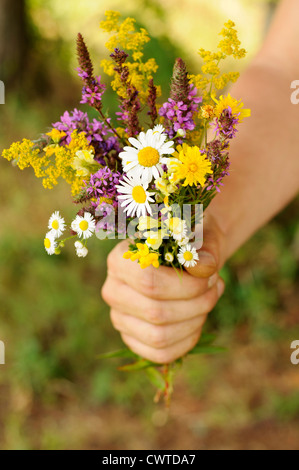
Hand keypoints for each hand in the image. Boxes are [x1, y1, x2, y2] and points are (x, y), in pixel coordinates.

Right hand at [102, 215, 225, 363]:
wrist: (187, 255)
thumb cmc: (191, 243)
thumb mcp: (201, 237)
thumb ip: (203, 250)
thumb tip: (204, 269)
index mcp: (121, 259)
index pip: (149, 283)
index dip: (187, 286)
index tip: (211, 276)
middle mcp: (113, 290)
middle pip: (156, 313)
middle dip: (197, 304)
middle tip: (216, 286)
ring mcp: (120, 317)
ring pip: (159, 336)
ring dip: (195, 321)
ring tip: (210, 300)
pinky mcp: (132, 338)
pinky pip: (161, 353)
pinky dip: (187, 340)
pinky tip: (199, 319)